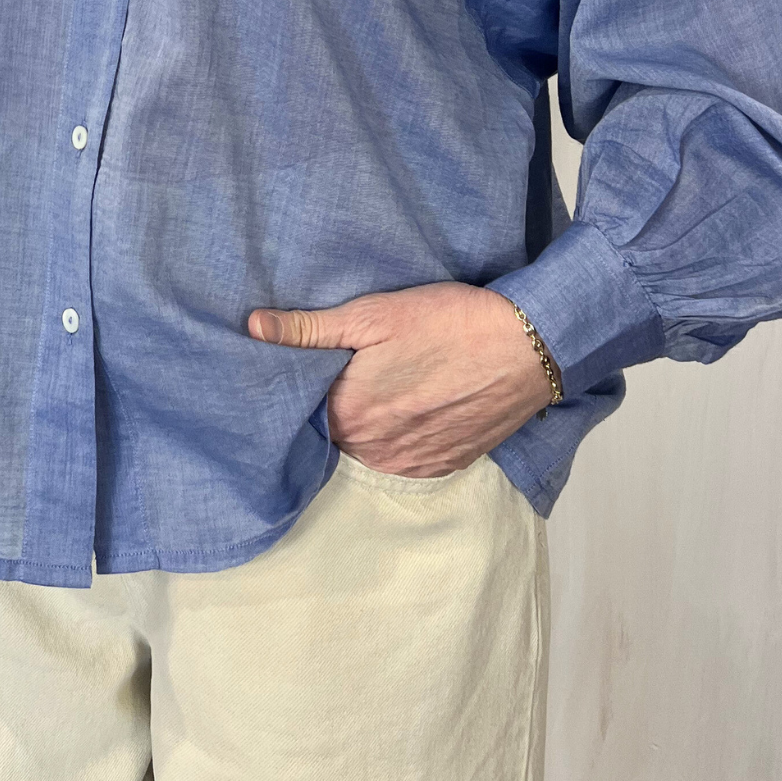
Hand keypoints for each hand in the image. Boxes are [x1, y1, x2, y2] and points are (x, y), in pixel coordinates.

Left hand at [247, 283, 555, 477]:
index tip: (306, 371)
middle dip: (334, 410)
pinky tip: (411, 409)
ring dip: (368, 429)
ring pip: (368, 451)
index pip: (300, 415)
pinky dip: (400, 440)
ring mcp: (411, 464)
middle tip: (349, 376)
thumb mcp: (373, 314)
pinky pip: (404, 459)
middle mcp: (374, 451)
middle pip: (334, 436)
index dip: (300, 392)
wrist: (528, 347)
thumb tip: (253, 327)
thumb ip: (309, 328)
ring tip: (382, 391)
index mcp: (348, 414)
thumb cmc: (449, 322)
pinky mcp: (444, 466)